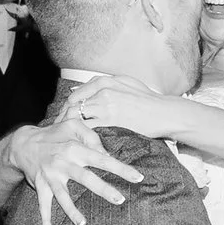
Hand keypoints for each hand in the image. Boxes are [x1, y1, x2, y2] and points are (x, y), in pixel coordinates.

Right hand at [3, 115, 144, 224]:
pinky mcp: (40, 186)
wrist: (23, 143)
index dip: (120, 168)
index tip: (138, 177)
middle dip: (102, 189)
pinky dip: (44, 222)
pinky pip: (42, 206)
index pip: (102, 158)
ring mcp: (50, 176)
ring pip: (62, 195)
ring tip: (82, 223)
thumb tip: (107, 154)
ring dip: (71, 210)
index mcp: (74, 148)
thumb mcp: (72, 125)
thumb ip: (92, 137)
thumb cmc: (54, 134)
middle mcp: (63, 163)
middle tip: (120, 200)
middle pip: (85, 178)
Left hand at [63, 73, 178, 139]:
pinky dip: (81, 136)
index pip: (78, 92)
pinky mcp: (110, 121)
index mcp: (107, 81)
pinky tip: (79, 142)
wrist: (164, 113)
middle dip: (64, 117)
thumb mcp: (128, 83)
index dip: (68, 105)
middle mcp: (103, 91)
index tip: (65, 114)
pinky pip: (88, 128)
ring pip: (77, 115)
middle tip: (59, 128)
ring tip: (66, 137)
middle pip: (73, 104)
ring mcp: (106, 106)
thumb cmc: (149, 100)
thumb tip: (90, 86)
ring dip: (69, 127)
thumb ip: (109, 83)